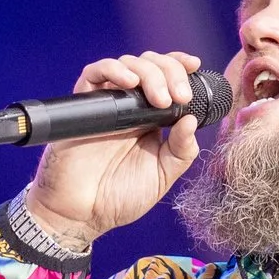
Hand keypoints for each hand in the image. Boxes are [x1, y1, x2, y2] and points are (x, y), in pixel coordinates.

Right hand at [24, 51, 204, 245]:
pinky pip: (94, 74)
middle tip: (180, 96)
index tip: (195, 66)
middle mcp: (131, 107)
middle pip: (151, 65)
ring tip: (160, 98)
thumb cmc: (120, 197)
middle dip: (170, 71)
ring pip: (127, 64)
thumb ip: (181, 150)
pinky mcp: (83, 106)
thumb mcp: (162, 175)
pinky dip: (113, 69)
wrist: (83, 214)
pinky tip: (130, 82)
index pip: (167, 79)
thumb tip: (191, 119)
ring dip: (149, 72)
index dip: (180, 66)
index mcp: (152, 119)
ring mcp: (107, 104)